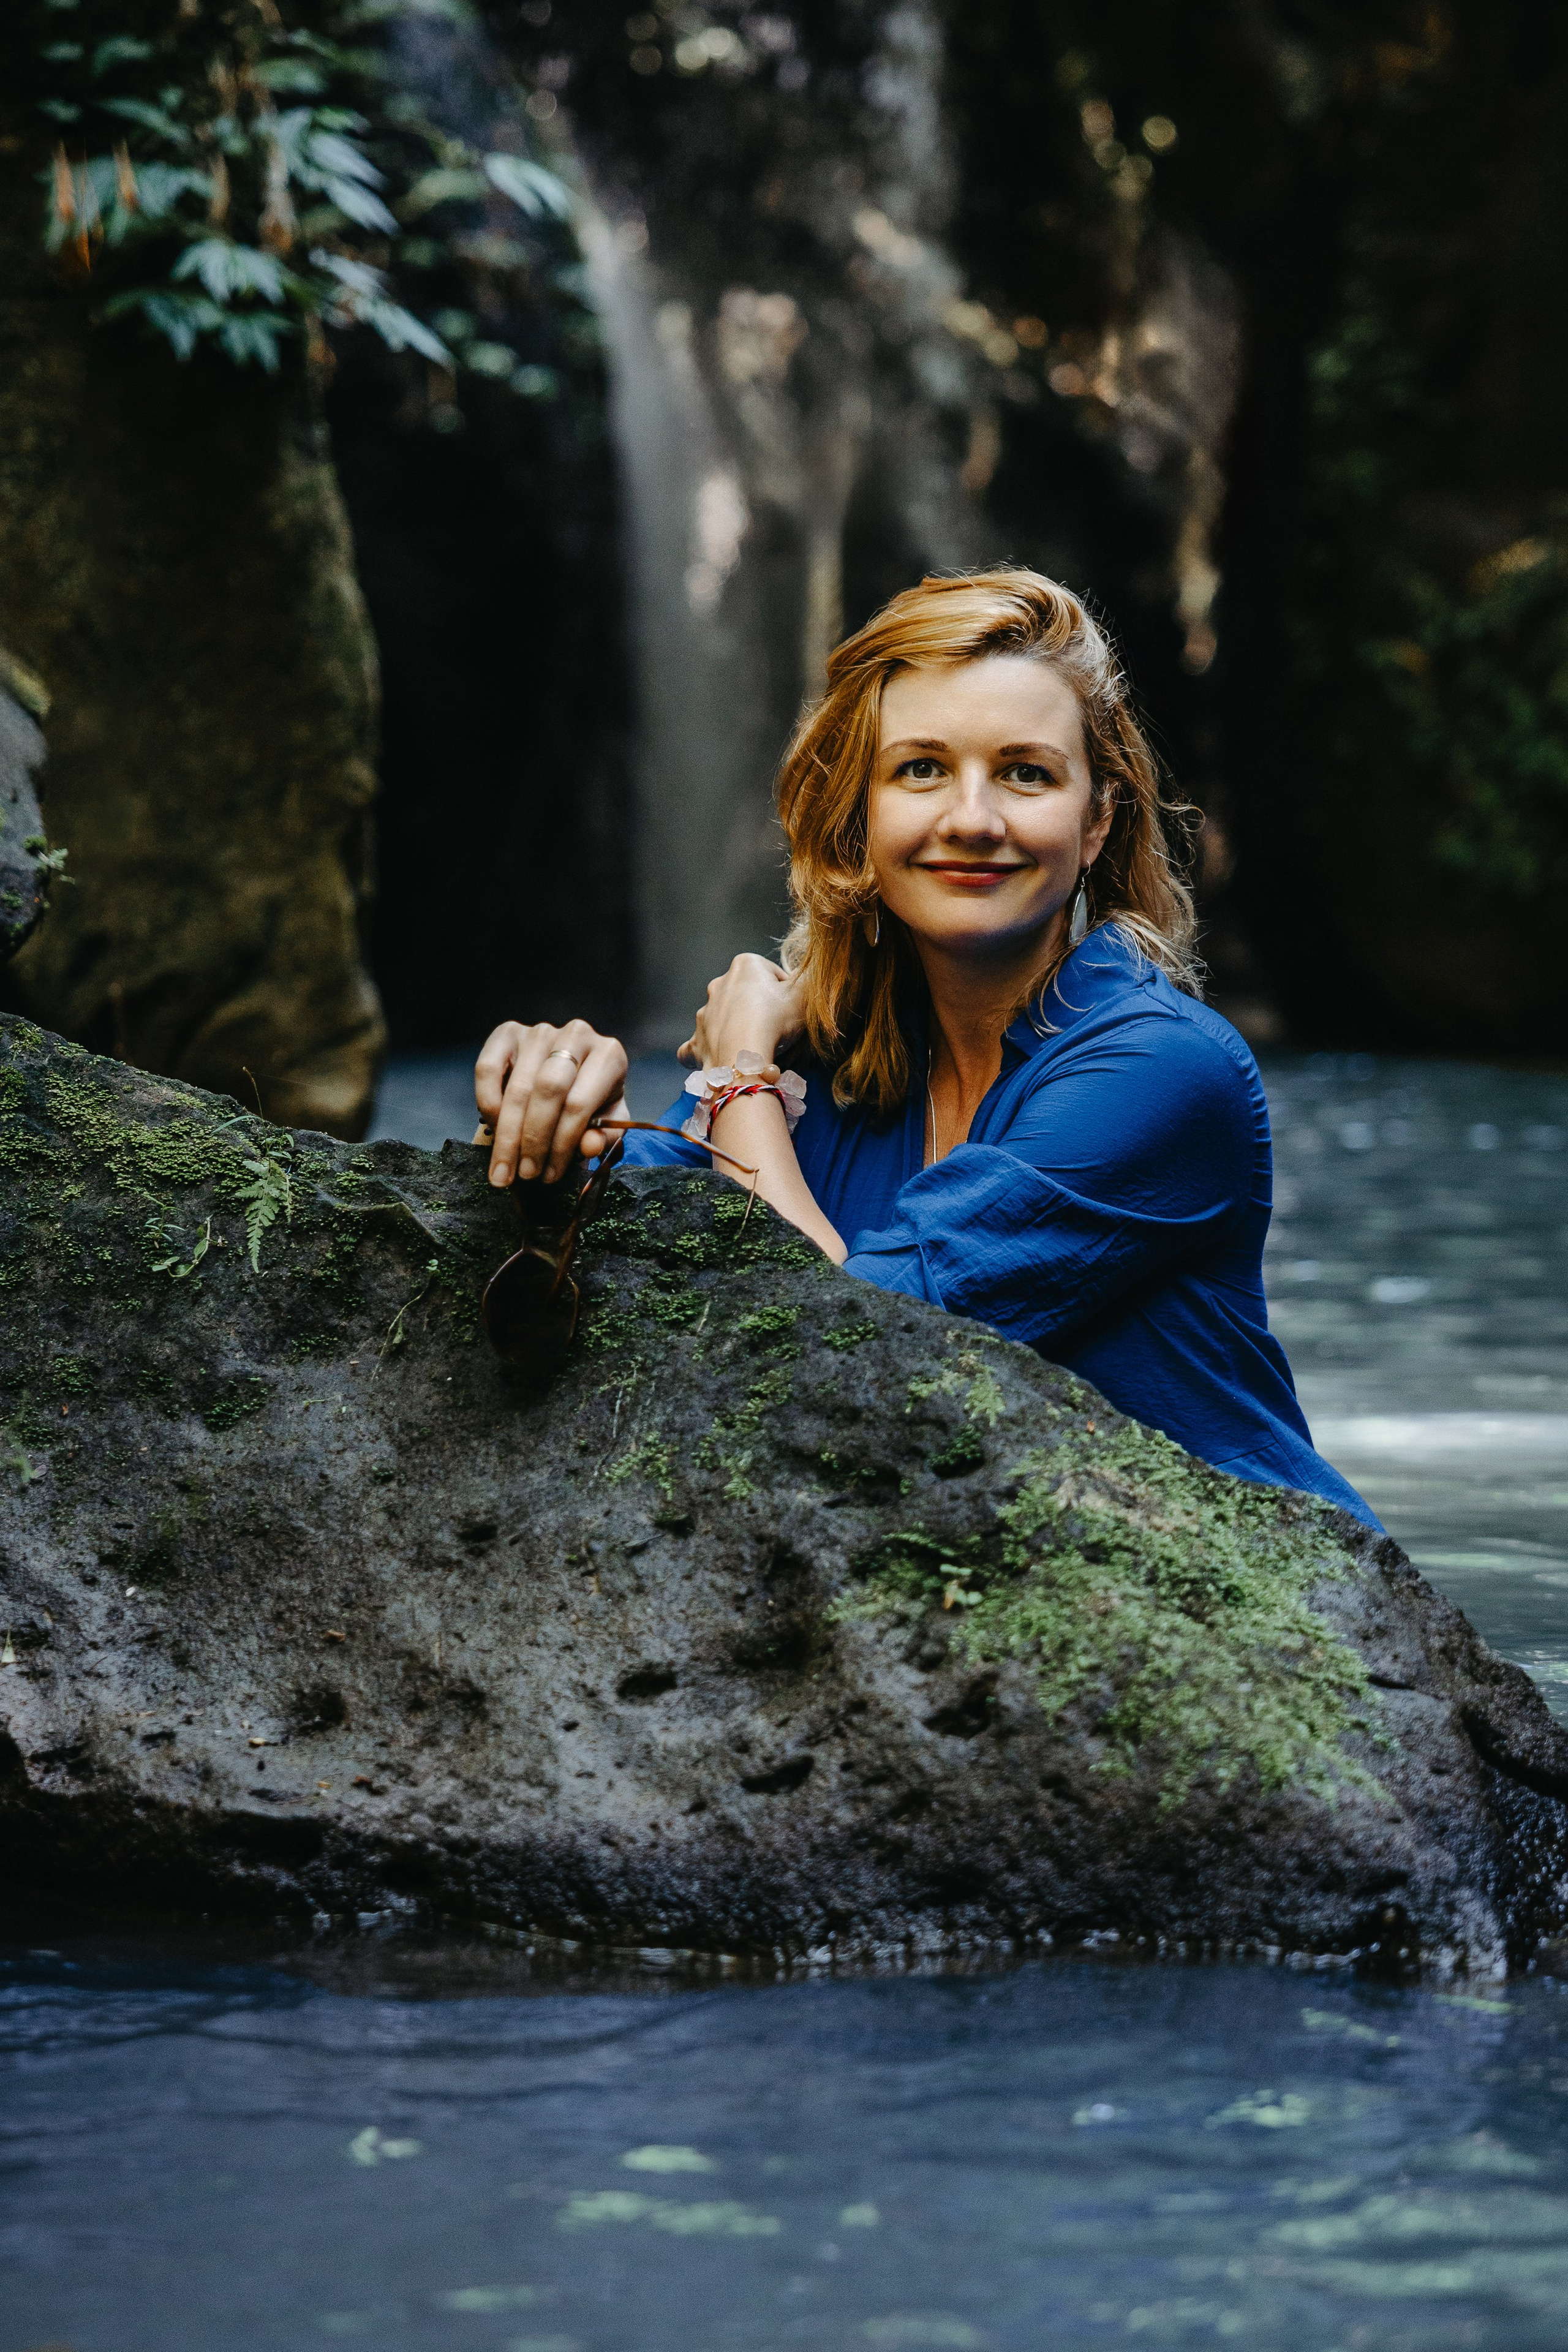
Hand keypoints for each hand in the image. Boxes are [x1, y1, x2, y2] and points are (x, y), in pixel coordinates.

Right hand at [474, 1020, 628, 1187]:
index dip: (561, 1145)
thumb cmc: (593, 1099)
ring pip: (517, 1087)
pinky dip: (487, 1103)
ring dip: (508, 1135)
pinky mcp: (508, 1032)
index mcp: (609, 1055)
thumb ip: (604, 1135)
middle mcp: (576, 1034)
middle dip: (532, 1140)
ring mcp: (540, 1031)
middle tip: (524, 1174)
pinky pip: (487, 1069)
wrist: (574, 1069)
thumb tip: (588, 1147)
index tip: (549, 1175)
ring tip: (504, 1169)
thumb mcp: (607, 1120)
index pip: (578, 1104)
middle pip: (546, 1092)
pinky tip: (493, 1130)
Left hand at [678, 954, 804, 1070]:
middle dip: (760, 1008)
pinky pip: (698, 1044)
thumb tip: (808, 978)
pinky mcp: (697, 1041)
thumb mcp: (805, 994)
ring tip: (754, 1045)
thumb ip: (809, 980)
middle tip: (777, 1028)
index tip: (794, 1010)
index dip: (788, 993)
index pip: (773, 975)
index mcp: (745, 966)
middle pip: (746, 995)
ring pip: (722, 1017)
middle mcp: (719, 984)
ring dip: (735, 1027)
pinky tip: (715, 1058)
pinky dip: (706, 1050)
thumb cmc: (775, 1020)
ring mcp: (705, 1014)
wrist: (744, 1057)